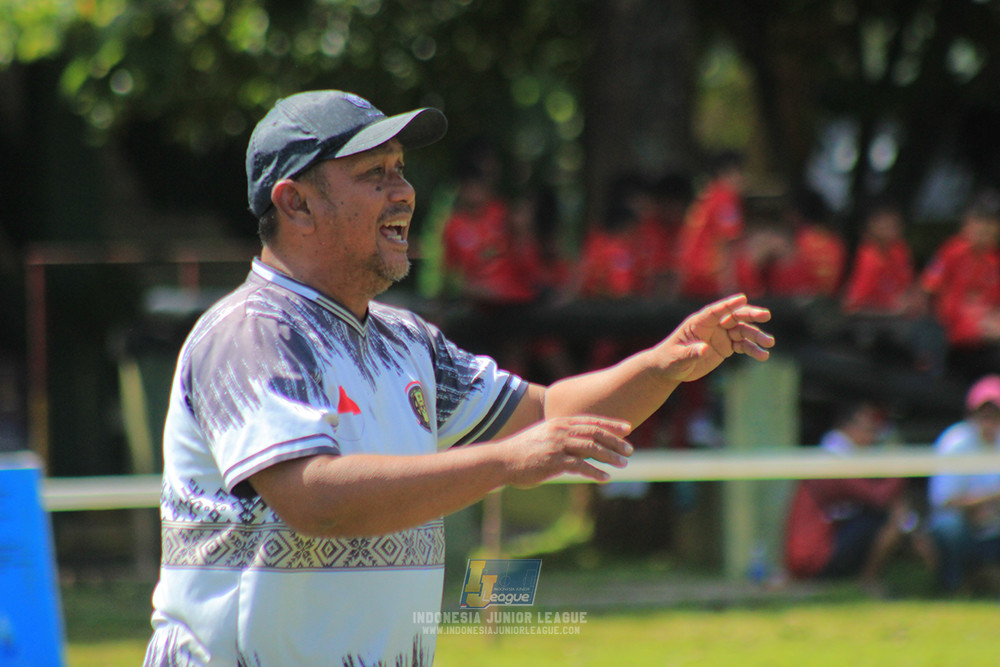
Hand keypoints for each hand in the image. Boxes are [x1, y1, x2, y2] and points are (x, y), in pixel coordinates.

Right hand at [497, 416, 632, 487]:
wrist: (502, 460)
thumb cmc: (523, 451)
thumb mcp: (544, 436)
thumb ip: (561, 436)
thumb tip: (577, 442)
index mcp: (560, 422)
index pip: (591, 421)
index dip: (611, 424)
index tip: (627, 428)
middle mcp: (561, 431)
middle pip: (595, 433)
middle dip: (615, 441)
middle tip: (630, 449)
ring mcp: (558, 446)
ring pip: (591, 448)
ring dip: (610, 456)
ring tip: (623, 463)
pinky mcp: (554, 462)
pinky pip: (580, 466)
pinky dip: (595, 472)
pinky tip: (605, 478)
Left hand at [653, 294, 773, 382]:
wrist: (671, 369)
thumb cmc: (670, 360)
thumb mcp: (677, 358)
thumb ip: (690, 353)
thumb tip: (704, 349)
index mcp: (698, 322)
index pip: (715, 310)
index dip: (728, 304)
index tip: (742, 298)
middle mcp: (713, 325)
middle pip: (734, 316)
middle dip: (750, 315)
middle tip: (766, 315)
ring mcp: (721, 335)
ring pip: (743, 331)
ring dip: (757, 336)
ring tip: (769, 343)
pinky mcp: (727, 346)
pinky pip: (743, 346)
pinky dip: (753, 350)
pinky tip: (763, 355)